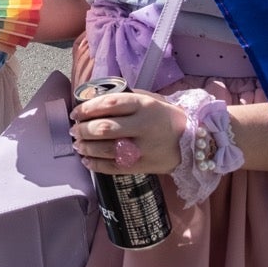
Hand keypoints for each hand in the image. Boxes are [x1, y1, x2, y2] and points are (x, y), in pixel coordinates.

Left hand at [70, 89, 185, 175]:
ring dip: (86, 147)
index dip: (88, 108)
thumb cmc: (164, 117)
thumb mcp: (150, 100)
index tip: (76, 113)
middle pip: (105, 128)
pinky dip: (96, 165)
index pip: (110, 104)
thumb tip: (93, 101)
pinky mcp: (143, 166)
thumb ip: (125, 100)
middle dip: (84, 130)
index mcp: (144, 105)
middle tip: (75, 130)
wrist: (192, 141)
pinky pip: (114, 167)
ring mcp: (143, 149)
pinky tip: (86, 160)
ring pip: (107, 149)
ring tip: (78, 144)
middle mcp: (143, 126)